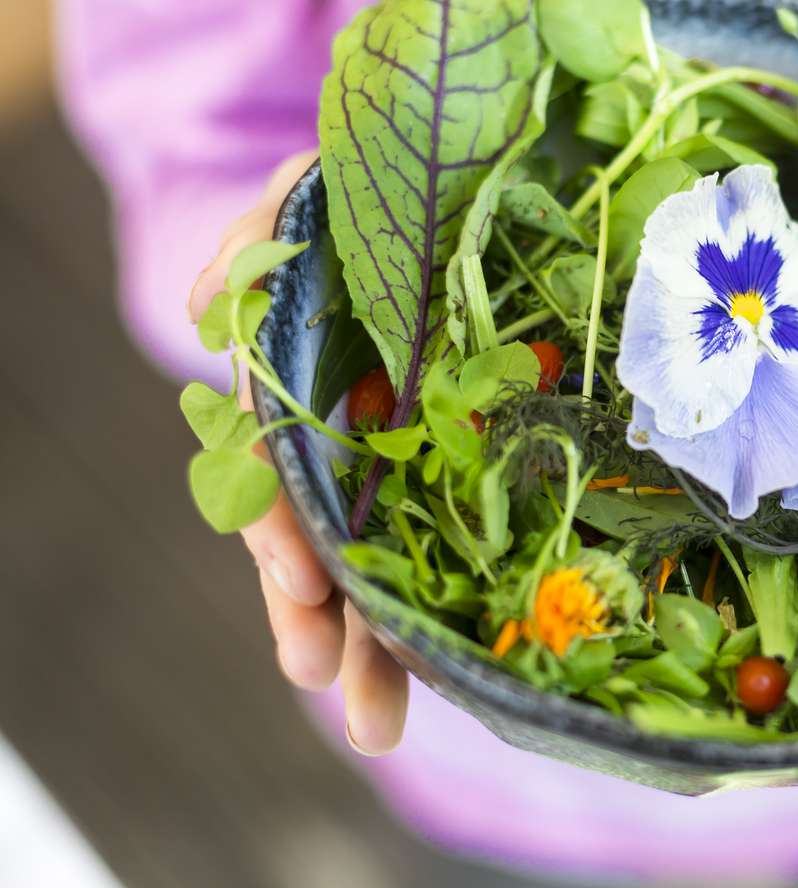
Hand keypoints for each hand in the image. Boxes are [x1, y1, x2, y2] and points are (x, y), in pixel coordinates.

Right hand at [189, 151, 408, 755]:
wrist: (431, 198)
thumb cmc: (354, 209)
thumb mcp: (295, 211)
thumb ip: (250, 248)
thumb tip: (210, 299)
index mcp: (300, 389)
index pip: (276, 472)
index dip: (281, 528)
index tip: (304, 583)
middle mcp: (343, 433)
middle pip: (322, 539)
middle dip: (324, 619)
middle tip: (337, 693)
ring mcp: (402, 453)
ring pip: (381, 556)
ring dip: (375, 637)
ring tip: (377, 718)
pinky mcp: (468, 453)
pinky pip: (454, 531)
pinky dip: (446, 594)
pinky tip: (455, 660)